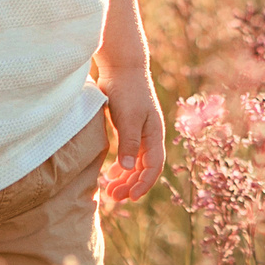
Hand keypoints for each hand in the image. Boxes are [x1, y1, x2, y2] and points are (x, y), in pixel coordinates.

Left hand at [97, 64, 163, 202]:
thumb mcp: (128, 116)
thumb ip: (129, 142)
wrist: (121, 67)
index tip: (131, 196)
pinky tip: (110, 174)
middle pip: (144, 168)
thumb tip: (128, 168)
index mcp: (155, 134)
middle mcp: (150, 136)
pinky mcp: (129, 128)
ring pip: (136, 163)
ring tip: (110, 190)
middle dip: (131, 184)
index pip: (154, 166)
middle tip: (114, 197)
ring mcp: (140, 132)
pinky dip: (121, 166)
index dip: (144, 183)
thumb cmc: (127, 90)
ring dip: (125, 178)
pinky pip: (129, 154)